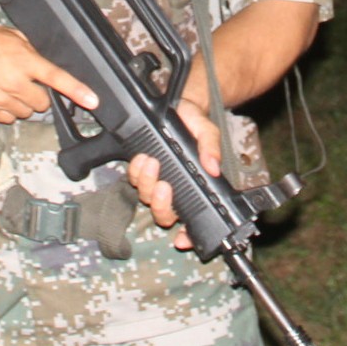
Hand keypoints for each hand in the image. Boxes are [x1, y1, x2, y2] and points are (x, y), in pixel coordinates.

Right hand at [0, 21, 97, 123]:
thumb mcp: (11, 36)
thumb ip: (30, 51)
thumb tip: (40, 63)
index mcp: (24, 61)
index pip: (57, 78)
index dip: (78, 91)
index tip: (93, 100)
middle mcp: (14, 82)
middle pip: (42, 103)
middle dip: (38, 95)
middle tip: (25, 83)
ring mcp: (0, 98)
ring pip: (25, 113)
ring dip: (22, 104)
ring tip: (7, 87)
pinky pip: (6, 119)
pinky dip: (6, 111)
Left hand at [127, 98, 222, 249]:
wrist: (180, 105)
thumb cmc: (196, 123)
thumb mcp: (208, 132)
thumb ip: (210, 148)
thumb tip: (213, 167)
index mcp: (195, 188)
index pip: (192, 221)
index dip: (187, 236)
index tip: (181, 240)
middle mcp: (176, 190)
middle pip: (163, 215)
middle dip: (160, 204)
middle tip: (162, 185)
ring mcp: (157, 180)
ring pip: (146, 198)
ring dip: (146, 184)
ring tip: (150, 162)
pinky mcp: (143, 168)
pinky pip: (134, 178)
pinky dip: (135, 172)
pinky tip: (141, 159)